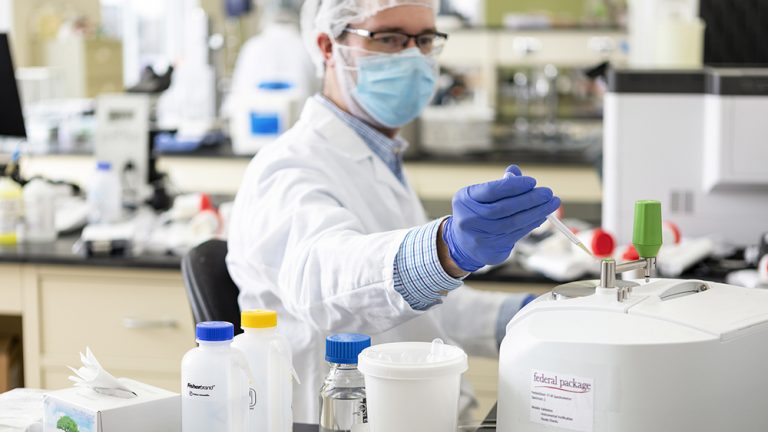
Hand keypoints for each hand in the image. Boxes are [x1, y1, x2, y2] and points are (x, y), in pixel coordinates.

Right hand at [440, 165, 560, 272]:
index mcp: (465, 200)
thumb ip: (499, 184)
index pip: (492, 190)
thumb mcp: (480, 196)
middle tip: (547, 193)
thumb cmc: (476, 213)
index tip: (532, 182)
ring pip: (513, 222)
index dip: (514, 186)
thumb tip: (516, 172)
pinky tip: (541, 216)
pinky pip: (516, 234)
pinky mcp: (492, 249)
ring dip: (536, 212)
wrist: (462, 244)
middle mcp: (470, 219)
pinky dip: (531, 224)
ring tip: (551, 204)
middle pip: (504, 208)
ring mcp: (480, 236)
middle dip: (530, 199)